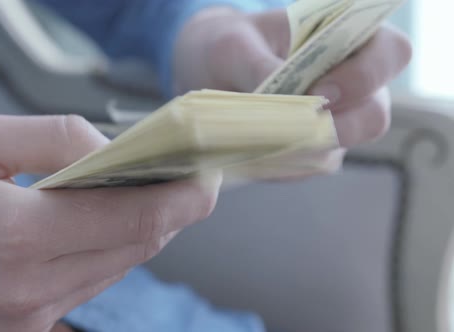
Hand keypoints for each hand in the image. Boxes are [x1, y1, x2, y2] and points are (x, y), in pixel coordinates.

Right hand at [0, 113, 220, 331]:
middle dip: (167, 211)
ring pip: (116, 268)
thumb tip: (108, 151)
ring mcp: (28, 319)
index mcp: (19, 235)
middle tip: (179, 178)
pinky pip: (86, 288)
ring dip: (135, 231)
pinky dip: (103, 255)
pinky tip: (91, 228)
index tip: (208, 180)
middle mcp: (31, 288)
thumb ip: (52, 138)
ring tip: (132, 195)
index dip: (183, 198)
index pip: (134, 217)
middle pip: (136, 246)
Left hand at [174, 7, 411, 169]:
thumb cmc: (232, 46)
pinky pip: (305, 167)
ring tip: (252, 140)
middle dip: (336, 129)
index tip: (321, 90)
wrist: (212, 72)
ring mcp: (335, 123)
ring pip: (336, 150)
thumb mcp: (235, 45)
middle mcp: (354, 87)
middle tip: (290, 128)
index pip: (392, 53)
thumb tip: (283, 103)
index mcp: (351, 40)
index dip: (365, 77)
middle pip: (374, 117)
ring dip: (296, 151)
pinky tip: (246, 152)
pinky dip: (277, 164)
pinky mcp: (310, 152)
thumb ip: (259, 66)